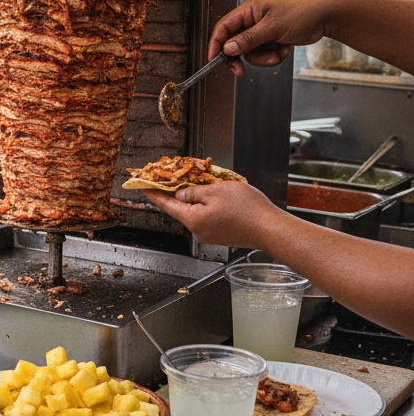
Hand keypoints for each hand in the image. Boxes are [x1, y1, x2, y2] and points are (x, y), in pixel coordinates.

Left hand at [142, 181, 279, 248]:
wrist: (271, 229)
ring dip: (196, 199)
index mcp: (193, 220)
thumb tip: (181, 195)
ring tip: (200, 184)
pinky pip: (209, 218)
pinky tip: (216, 198)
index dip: (154, 194)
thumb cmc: (246, 210)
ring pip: (197, 213)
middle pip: (182, 210)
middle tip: (172, 180)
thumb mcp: (215, 191)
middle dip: (177, 194)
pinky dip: (208, 207)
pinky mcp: (224, 236)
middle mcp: (199, 231)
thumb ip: (194, 192)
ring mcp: (212, 235)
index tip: (143, 188)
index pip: (167, 205)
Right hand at [209, 0, 334, 76]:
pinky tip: (286, 48)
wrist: (327, 16)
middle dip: (241, 57)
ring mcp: (262, 31)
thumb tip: (227, 48)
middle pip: (234, 44)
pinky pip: (263, 54)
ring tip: (278, 53)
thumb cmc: (302, 12)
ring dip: (263, 58)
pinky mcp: (271, 39)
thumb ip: (248, 39)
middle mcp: (252, 20)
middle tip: (240, 70)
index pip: (223, 27)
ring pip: (250, 53)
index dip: (215, 44)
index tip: (214, 59)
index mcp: (248, 10)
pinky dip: (273, 56)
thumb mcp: (272, 27)